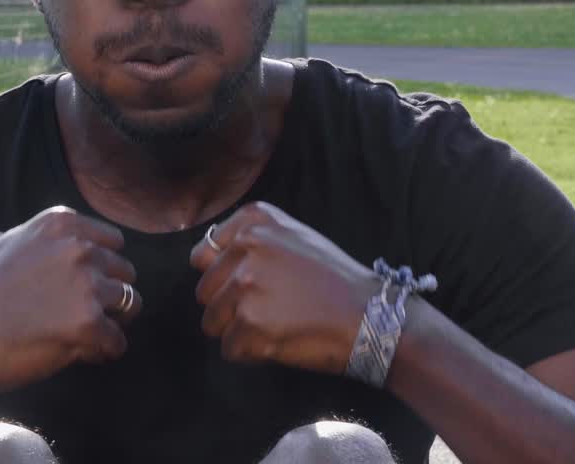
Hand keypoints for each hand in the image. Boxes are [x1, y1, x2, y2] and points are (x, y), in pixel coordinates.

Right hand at [0, 206, 142, 408]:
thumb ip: (27, 236)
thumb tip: (35, 239)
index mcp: (60, 224)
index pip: (113, 242)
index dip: (102, 268)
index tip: (85, 287)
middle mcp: (78, 248)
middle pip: (125, 272)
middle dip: (110, 296)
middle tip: (85, 315)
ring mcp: (86, 285)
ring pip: (131, 304)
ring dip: (113, 323)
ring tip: (87, 336)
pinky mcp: (89, 324)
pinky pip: (118, 342)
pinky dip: (105, 351)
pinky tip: (82, 354)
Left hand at [189, 201, 374, 372]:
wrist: (372, 316)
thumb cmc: (334, 279)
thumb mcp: (293, 236)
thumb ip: (248, 240)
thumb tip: (203, 258)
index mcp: (253, 221)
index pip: (202, 255)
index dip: (222, 277)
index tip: (248, 286)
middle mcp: (245, 248)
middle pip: (204, 292)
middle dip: (228, 308)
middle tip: (268, 311)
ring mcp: (246, 287)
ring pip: (212, 322)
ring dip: (238, 332)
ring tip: (276, 325)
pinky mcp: (250, 325)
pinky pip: (229, 349)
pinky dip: (250, 353)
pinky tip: (280, 341)